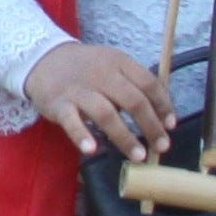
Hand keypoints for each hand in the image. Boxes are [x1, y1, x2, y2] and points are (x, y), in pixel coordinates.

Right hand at [26, 43, 173, 161]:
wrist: (44, 59)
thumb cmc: (86, 69)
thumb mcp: (112, 65)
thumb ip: (134, 85)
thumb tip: (161, 116)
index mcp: (118, 62)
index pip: (148, 82)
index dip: (163, 105)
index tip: (171, 125)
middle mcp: (101, 74)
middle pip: (132, 100)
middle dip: (151, 126)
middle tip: (161, 147)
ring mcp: (79, 89)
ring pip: (106, 113)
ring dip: (125, 137)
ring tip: (138, 156)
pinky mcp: (59, 104)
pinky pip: (72, 121)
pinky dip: (82, 135)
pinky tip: (92, 150)